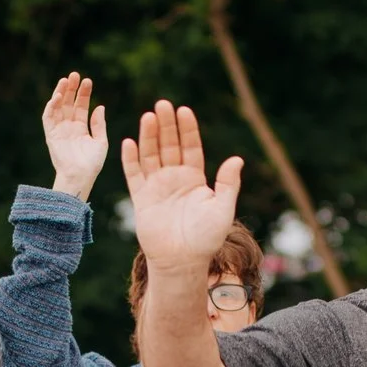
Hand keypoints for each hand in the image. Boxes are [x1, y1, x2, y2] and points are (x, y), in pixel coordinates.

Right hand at [43, 73, 108, 199]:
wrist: (81, 176)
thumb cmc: (92, 163)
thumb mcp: (100, 141)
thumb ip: (99, 124)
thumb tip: (100, 106)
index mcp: (80, 128)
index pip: (81, 106)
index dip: (83, 93)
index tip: (87, 81)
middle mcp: (68, 127)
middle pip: (68, 103)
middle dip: (71, 89)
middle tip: (74, 74)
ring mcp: (59, 130)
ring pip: (57, 107)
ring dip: (60, 93)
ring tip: (65, 80)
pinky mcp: (51, 135)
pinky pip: (48, 118)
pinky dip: (51, 106)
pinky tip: (58, 96)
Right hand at [120, 101, 241, 275]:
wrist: (182, 261)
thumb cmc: (206, 239)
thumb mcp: (223, 209)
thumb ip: (228, 184)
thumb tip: (237, 159)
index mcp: (195, 179)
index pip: (191, 147)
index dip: (187, 129)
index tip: (184, 111)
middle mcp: (175, 179)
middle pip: (169, 145)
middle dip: (166, 125)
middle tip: (162, 104)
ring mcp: (157, 187)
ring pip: (151, 155)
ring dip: (148, 136)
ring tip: (148, 117)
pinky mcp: (141, 198)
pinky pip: (134, 174)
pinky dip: (130, 159)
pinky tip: (129, 142)